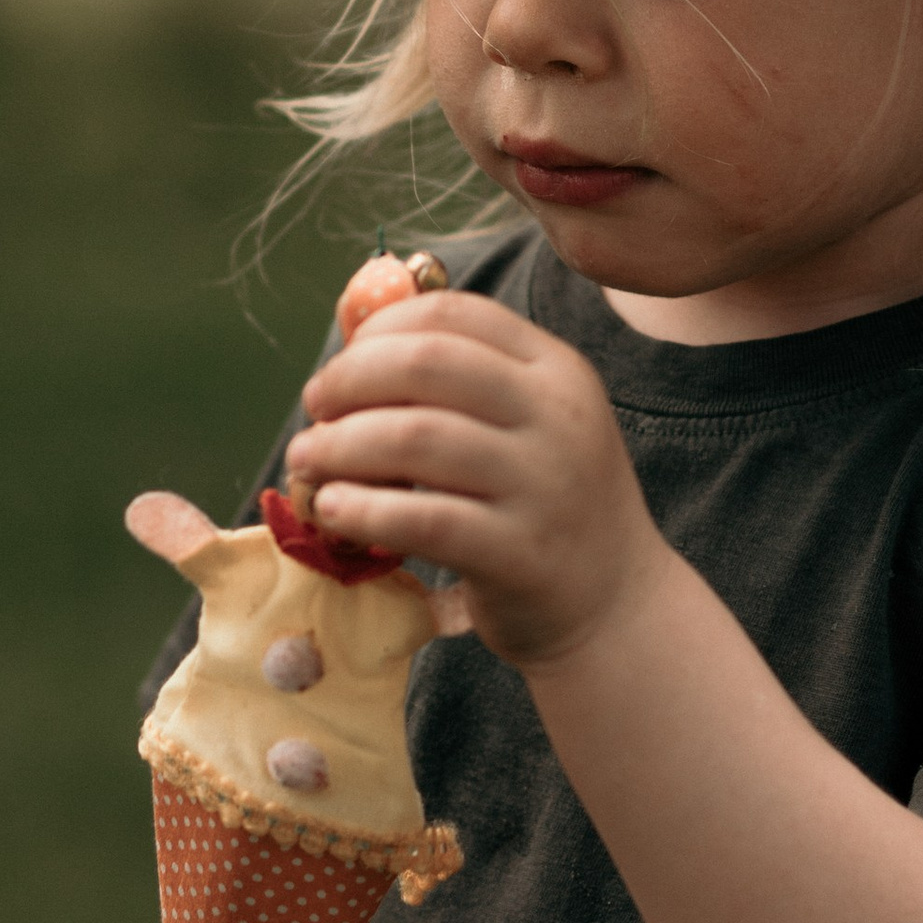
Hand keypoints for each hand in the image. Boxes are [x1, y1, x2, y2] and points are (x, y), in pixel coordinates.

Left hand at [288, 289, 671, 668]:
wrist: (616, 607)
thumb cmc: (548, 505)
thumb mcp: (531, 424)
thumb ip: (461, 379)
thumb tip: (354, 331)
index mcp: (555, 369)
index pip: (452, 315)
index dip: (378, 331)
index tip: (342, 367)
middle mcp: (557, 415)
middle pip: (427, 364)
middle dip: (349, 380)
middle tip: (315, 410)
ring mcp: (543, 484)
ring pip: (414, 437)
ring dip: (339, 445)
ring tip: (306, 461)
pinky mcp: (519, 553)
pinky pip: (423, 518)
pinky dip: (363, 508)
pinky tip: (332, 510)